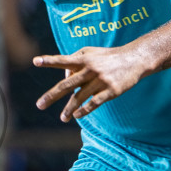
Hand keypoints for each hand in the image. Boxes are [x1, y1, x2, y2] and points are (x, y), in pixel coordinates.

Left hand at [34, 43, 150, 121]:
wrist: (134, 59)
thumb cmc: (108, 56)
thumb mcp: (90, 52)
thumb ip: (74, 59)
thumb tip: (64, 76)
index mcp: (83, 60)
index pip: (63, 60)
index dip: (49, 61)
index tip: (35, 61)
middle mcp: (90, 70)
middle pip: (67, 84)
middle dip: (52, 95)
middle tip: (39, 105)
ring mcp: (100, 81)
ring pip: (79, 97)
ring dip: (69, 109)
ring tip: (62, 118)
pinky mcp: (111, 90)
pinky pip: (94, 103)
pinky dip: (85, 110)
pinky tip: (77, 116)